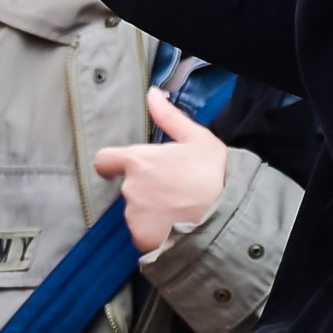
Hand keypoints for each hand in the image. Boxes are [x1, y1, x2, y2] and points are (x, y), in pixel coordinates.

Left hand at [93, 86, 229, 251]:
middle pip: (128, 187)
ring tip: (179, 209)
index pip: (104, 160)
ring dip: (151, 211)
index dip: (111, 164)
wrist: (227, 218)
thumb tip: (152, 94)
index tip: (119, 168)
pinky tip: (176, 226)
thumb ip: (169, 117)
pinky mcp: (142, 239)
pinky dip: (155, 232)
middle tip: (174, 190)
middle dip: (146, 188)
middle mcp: (130, 188)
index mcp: (138, 161)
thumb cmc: (214, 175)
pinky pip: (143, 234)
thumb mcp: (197, 139)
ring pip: (137, 212)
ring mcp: (134, 216)